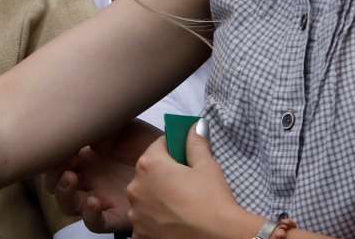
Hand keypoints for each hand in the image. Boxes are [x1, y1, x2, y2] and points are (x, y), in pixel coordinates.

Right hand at [44, 118, 159, 232]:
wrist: (176, 158)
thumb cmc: (147, 141)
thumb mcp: (124, 125)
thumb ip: (103, 125)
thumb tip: (87, 134)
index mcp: (87, 155)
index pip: (58, 157)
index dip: (52, 152)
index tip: (56, 142)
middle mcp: (89, 177)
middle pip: (56, 182)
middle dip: (51, 173)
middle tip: (60, 162)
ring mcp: (100, 197)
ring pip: (69, 204)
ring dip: (64, 192)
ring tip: (70, 179)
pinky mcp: (115, 216)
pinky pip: (95, 223)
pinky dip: (90, 215)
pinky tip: (94, 201)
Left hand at [126, 124, 257, 238]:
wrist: (219, 237)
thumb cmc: (212, 199)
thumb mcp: (207, 165)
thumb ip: (196, 142)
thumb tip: (195, 126)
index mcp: (149, 165)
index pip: (158, 146)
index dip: (174, 149)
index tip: (185, 157)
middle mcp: (135, 188)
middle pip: (148, 174)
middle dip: (163, 175)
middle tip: (186, 184)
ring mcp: (136, 214)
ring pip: (145, 199)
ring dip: (157, 199)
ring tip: (181, 206)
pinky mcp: (140, 235)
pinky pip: (145, 222)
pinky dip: (155, 222)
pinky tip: (173, 222)